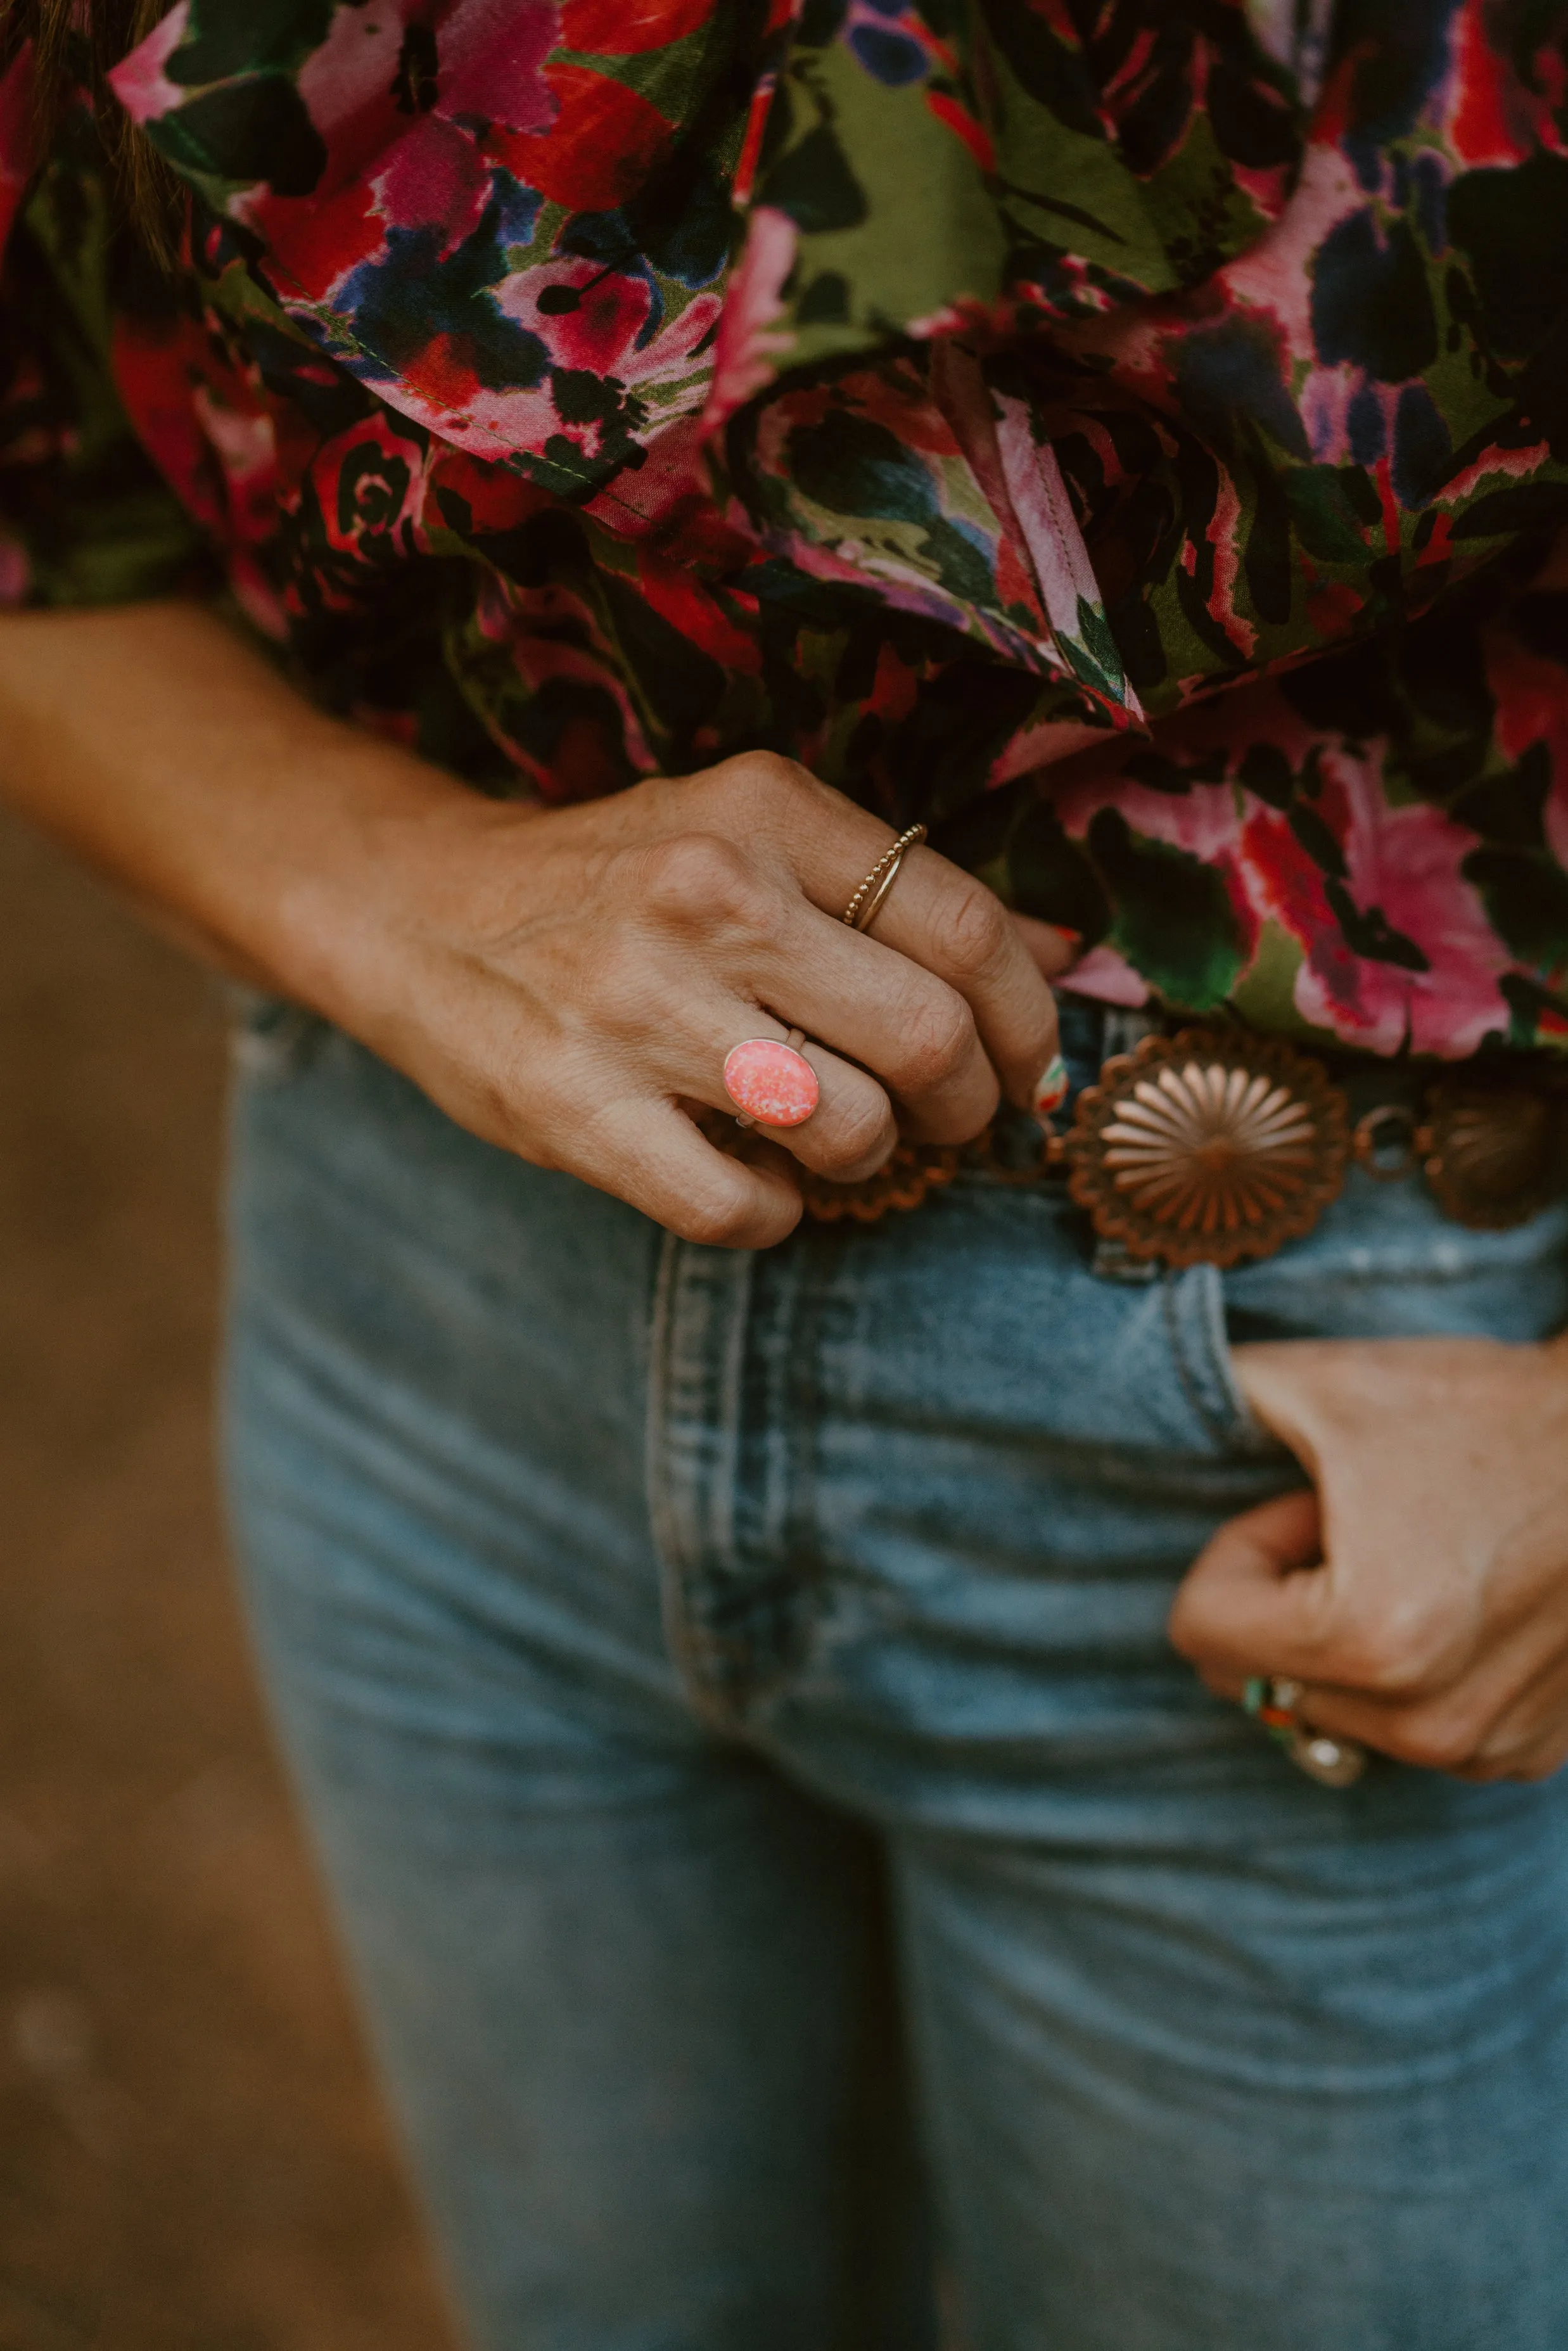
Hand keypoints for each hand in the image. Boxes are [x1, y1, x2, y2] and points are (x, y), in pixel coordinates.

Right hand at [325, 750, 1065, 1248]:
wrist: (417, 910)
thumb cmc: (612, 882)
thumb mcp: (746, 835)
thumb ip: (891, 887)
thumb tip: (1065, 956)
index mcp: (763, 811)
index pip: (966, 926)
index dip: (1029, 1020)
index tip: (1028, 1068)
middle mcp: (708, 897)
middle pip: (929, 1038)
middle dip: (965, 1105)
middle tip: (944, 1117)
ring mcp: (637, 1008)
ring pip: (850, 1131)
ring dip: (867, 1158)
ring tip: (831, 1135)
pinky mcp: (577, 1111)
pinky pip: (745, 1210)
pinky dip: (776, 1215)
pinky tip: (754, 1178)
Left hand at [1168, 1335, 1567, 1781]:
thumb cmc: (1484, 1410)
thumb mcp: (1328, 1386)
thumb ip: (1214, 1394)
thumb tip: (1113, 1396)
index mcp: (1367, 1642)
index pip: (1201, 1630)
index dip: (1242, 1549)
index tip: (1309, 1502)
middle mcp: (1427, 1723)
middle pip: (1259, 1676)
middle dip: (1288, 1597)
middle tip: (1365, 1524)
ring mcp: (1481, 1749)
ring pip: (1329, 1706)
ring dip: (1346, 1633)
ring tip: (1420, 1552)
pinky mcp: (1524, 1755)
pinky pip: (1405, 1726)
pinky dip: (1410, 1668)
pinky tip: (1466, 1593)